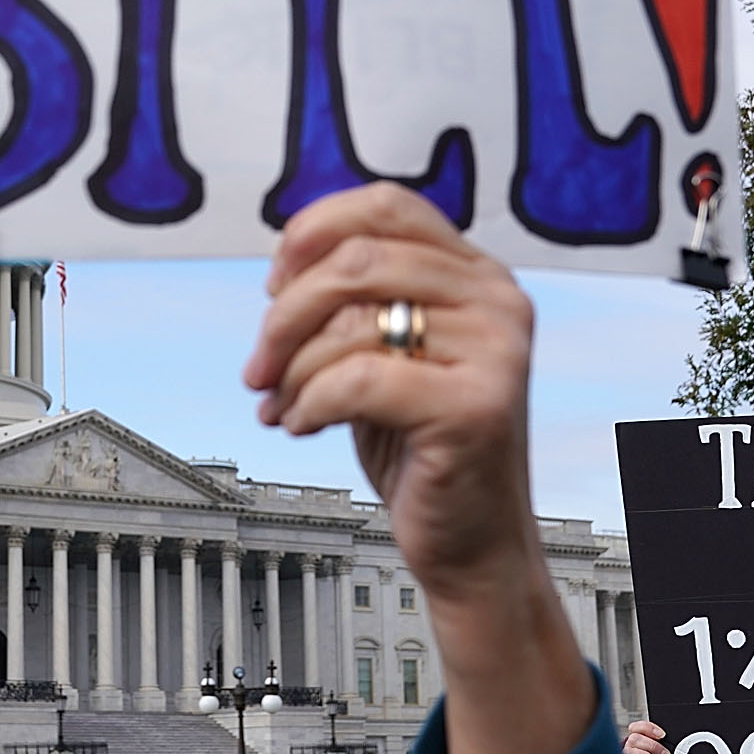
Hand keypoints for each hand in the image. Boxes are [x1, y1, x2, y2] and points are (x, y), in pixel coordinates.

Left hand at [245, 184, 589, 753]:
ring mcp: (497, 352)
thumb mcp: (387, 357)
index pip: (386, 206)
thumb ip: (356, 303)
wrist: (472, 547)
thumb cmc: (422, 451)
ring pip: (351, 320)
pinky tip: (302, 427)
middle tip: (256, 367)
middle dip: (284, 315)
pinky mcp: (477, 407)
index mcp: (477, 275)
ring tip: (282, 406)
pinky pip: (356, 380)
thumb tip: (283, 266)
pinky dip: (309, 404)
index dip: (313, 231)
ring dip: (292, 370)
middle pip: (357, 260)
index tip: (272, 283)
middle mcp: (497, 301)